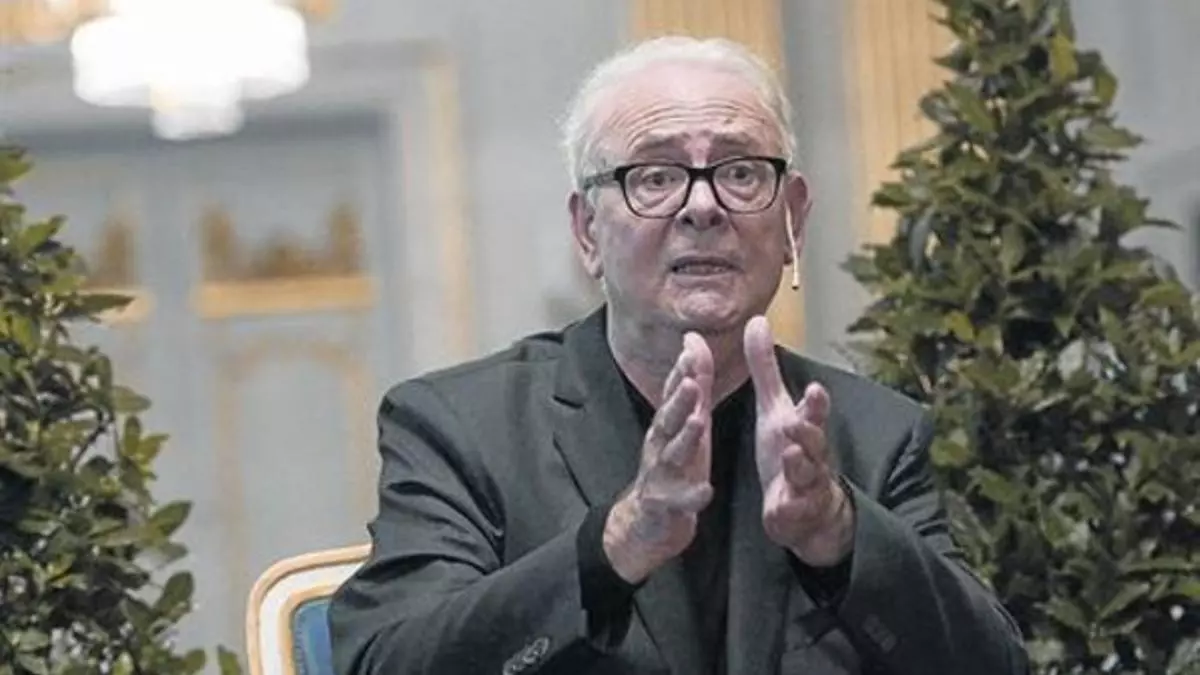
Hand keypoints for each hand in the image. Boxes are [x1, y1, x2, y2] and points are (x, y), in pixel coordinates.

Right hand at [603, 333, 712, 583]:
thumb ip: (693, 383)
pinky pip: (679, 502)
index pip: (673, 394)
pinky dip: (691, 497)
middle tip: (691, 382)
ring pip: (671, 455)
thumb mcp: (687, 421)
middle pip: (668, 420)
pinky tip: (705, 491)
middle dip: (679, 400)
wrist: (647, 521)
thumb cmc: (674, 463)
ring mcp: (660, 475)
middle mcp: (660, 446)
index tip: (691, 350)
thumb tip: (693, 340)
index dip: (681, 372)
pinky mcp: (664, 506)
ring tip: (699, 423)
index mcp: (669, 425)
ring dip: (684, 439)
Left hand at [744, 316, 853, 566]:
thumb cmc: (790, 449)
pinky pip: (792, 511)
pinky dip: (787, 508)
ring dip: (800, 465)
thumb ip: (765, 369)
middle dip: (810, 431)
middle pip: (815, 441)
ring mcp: (805, 484)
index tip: (814, 389)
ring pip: (807, 474)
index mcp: (803, 427)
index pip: (813, 412)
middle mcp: (810, 454)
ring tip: (791, 455)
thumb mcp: (774, 408)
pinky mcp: (793, 512)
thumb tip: (757, 320)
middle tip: (799, 422)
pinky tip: (780, 506)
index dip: (815, 403)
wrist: (807, 507)